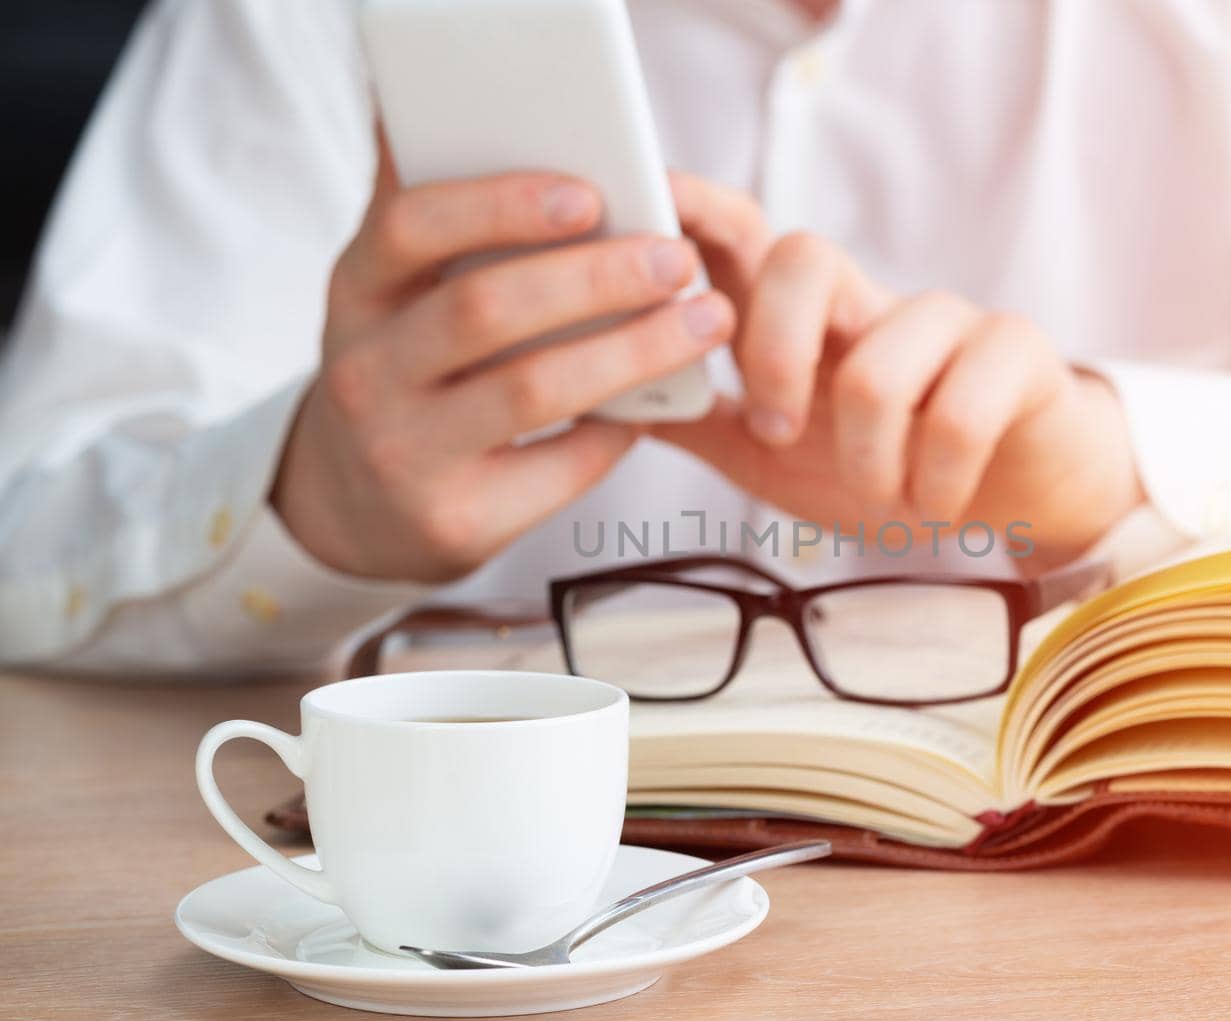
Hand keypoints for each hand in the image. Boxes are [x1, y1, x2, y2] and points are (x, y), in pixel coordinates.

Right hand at [272, 138, 734, 581]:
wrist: (351, 511)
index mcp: (355, 292)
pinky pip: (557, 468)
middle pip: (486, 310)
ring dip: (633, 351)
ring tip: (704, 321)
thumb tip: (473, 112)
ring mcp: (402, 452)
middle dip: (596, 278)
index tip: (591, 193)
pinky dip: (616, 431)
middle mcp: (363, 371)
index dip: (501, 206)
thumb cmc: (405, 373)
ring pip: (532, 390)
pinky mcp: (452, 522)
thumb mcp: (393, 298)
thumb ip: (436, 221)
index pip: (411, 227)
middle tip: (678, 258)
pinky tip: (656, 407)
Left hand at [654, 175, 1142, 558]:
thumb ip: (703, 425)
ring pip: (879, 363)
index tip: (653, 202)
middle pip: (805, 257)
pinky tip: (935, 502)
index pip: (747, 238)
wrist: (1012, 499)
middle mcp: (869, 301)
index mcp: (805, 320)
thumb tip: (606, 403)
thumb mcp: (774, 461)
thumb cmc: (891, 467)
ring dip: (866, 460)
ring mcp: (946, 320)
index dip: (699, 210)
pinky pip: (961, 411)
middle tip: (775, 432)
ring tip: (881, 496)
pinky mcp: (1014, 353)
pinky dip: (936, 479)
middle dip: (773, 354)